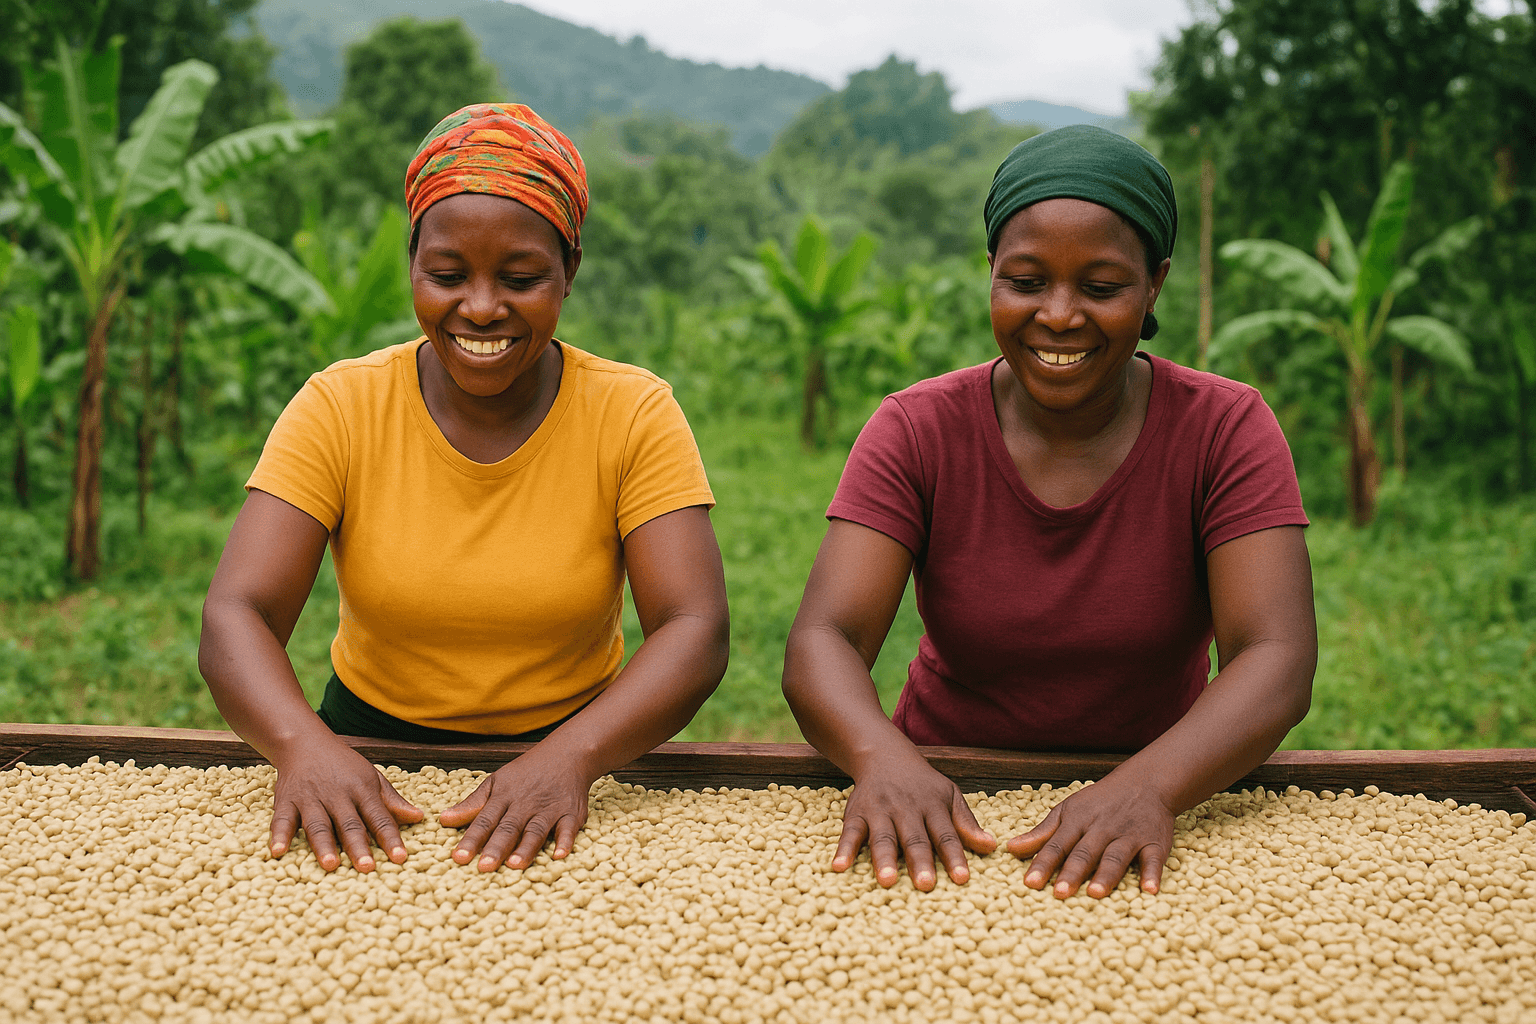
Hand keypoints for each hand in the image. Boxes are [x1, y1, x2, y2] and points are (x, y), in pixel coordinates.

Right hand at [270, 738, 422, 871]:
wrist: (306, 743)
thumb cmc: (344, 766)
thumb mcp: (372, 778)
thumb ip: (392, 800)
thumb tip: (418, 817)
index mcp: (362, 790)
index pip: (380, 817)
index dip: (390, 838)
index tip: (401, 858)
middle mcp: (337, 795)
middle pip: (350, 824)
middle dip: (358, 846)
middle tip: (367, 867)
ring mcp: (311, 798)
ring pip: (319, 824)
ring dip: (324, 845)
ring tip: (330, 865)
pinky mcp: (287, 801)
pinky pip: (282, 819)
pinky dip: (279, 835)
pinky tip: (278, 852)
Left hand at [439, 748, 590, 871]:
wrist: (566, 754)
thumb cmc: (527, 773)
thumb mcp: (496, 783)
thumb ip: (472, 804)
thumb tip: (443, 819)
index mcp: (504, 797)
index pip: (484, 820)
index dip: (471, 839)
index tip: (458, 858)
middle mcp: (525, 804)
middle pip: (509, 828)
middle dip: (496, 847)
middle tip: (484, 867)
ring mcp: (549, 809)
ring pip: (536, 830)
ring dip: (526, 847)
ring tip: (515, 864)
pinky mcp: (571, 813)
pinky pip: (568, 828)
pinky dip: (566, 841)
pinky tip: (560, 855)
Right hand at [836, 750, 996, 890]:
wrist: (884, 755)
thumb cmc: (922, 784)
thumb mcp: (948, 795)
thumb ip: (965, 822)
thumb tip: (990, 846)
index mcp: (932, 806)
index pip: (946, 834)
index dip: (954, 856)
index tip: (962, 878)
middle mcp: (906, 808)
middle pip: (914, 838)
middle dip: (920, 861)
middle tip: (926, 885)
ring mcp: (880, 811)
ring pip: (883, 836)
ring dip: (884, 859)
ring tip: (888, 881)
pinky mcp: (857, 813)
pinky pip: (850, 832)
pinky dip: (844, 849)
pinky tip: (839, 867)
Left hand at [1006, 773, 1173, 897]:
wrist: (1145, 782)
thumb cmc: (1100, 802)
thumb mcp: (1068, 811)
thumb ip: (1041, 834)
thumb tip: (1011, 849)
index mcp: (1078, 821)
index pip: (1057, 844)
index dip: (1043, 863)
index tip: (1029, 883)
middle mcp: (1102, 828)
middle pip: (1085, 852)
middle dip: (1072, 872)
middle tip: (1059, 893)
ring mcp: (1129, 835)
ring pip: (1116, 856)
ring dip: (1106, 875)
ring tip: (1096, 893)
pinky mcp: (1155, 842)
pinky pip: (1154, 859)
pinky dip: (1153, 874)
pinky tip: (1150, 890)